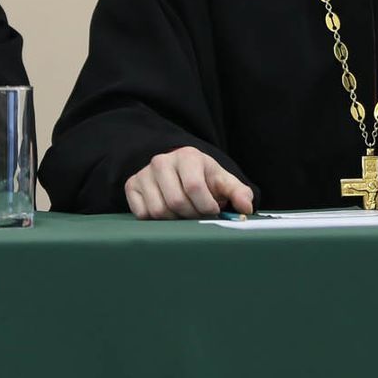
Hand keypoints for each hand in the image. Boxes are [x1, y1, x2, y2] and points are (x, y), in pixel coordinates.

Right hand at [123, 147, 253, 219]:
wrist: (177, 170)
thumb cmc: (203, 177)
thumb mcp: (222, 181)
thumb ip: (238, 192)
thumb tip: (246, 207)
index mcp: (187, 156)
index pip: (194, 187)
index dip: (205, 206)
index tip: (212, 210)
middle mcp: (162, 161)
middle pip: (176, 202)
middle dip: (191, 215)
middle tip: (198, 215)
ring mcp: (144, 173)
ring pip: (158, 211)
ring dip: (174, 220)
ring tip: (184, 214)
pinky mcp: (131, 186)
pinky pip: (142, 214)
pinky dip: (156, 221)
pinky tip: (167, 213)